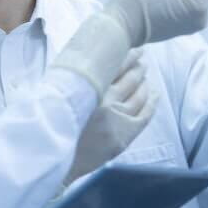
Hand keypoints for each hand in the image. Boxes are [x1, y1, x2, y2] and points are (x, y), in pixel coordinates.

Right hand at [63, 50, 157, 185]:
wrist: (54, 157)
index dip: (128, 56)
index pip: (116, 66)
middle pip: (130, 79)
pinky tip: (154, 94)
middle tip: (142, 60)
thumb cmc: (53, 124)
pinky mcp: (124, 135)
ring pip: (138, 95)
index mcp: (90, 87)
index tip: (134, 49)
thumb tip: (89, 64)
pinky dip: (151, 103)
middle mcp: (106, 100)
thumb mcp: (58, 94)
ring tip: (145, 75)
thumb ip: (75, 80)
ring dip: (144, 83)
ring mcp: (117, 118)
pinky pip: (144, 115)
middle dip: (138, 68)